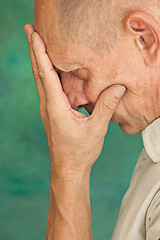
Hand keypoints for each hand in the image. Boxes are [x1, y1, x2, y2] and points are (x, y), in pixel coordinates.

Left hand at [23, 24, 125, 175]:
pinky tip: (50, 67)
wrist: (67, 168)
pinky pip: (47, 88)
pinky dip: (46, 73)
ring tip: (37, 43)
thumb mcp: (96, 130)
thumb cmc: (79, 152)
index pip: (46, 75)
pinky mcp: (51, 112)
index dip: (40, 53)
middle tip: (30, 30)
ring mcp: (47, 109)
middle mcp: (47, 105)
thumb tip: (118, 87)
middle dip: (34, 50)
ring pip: (40, 79)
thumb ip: (105, 107)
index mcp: (55, 108)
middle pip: (38, 72)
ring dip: (38, 60)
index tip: (34, 35)